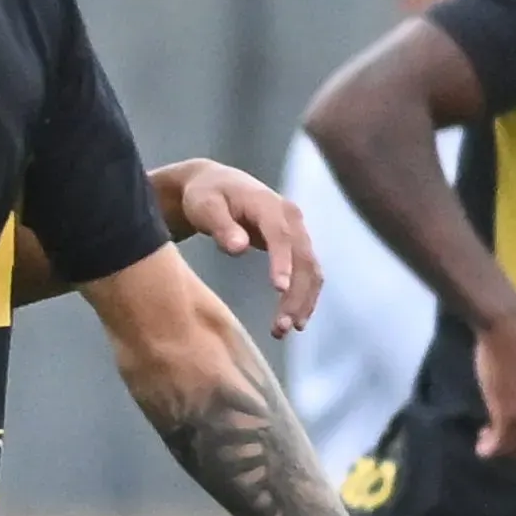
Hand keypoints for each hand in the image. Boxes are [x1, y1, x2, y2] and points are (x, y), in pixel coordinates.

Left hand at [158, 160, 321, 337]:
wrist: (215, 185)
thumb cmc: (205, 196)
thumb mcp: (204, 206)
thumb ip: (220, 226)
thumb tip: (238, 248)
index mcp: (269, 205)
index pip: (280, 236)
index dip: (282, 262)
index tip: (279, 289)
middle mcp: (291, 218)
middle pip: (304, 258)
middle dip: (296, 294)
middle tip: (280, 327)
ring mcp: (297, 231)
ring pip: (311, 270)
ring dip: (302, 301)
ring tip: (283, 330)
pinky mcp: (295, 245)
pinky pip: (307, 273)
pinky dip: (303, 296)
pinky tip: (294, 320)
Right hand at [470, 318, 515, 460]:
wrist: (508, 333)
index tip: (515, 442)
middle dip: (515, 453)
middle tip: (496, 442)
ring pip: (515, 451)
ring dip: (500, 451)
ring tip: (485, 441)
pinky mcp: (508, 417)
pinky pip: (498, 445)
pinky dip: (488, 449)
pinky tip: (481, 445)